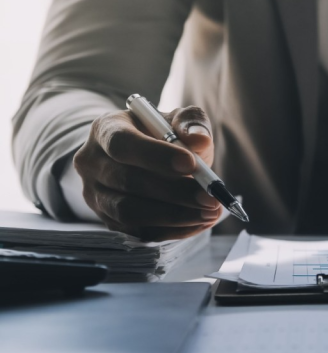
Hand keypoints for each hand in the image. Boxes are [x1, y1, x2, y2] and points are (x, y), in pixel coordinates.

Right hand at [73, 106, 220, 240]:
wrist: (145, 159)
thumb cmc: (163, 136)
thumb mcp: (178, 120)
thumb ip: (191, 123)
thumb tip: (199, 140)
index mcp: (106, 129)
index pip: (122, 143)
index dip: (156, 156)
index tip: (191, 164)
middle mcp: (92, 163)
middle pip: (127, 182)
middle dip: (174, 192)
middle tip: (210, 198)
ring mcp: (95, 195)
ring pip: (129, 212)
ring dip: (174, 216)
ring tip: (209, 213)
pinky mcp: (108, 220)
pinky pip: (138, 232)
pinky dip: (172, 230)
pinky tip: (199, 222)